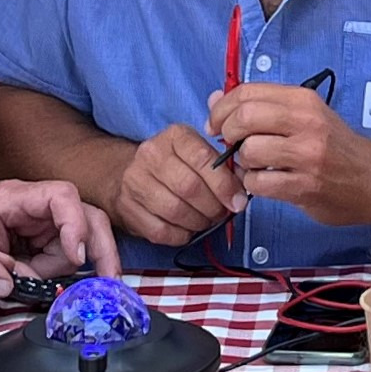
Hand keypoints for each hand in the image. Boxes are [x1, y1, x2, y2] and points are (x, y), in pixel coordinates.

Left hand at [0, 175, 114, 277]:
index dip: (75, 224)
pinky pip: (76, 256)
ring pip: (87, 240)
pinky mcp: (54, 240)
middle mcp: (41, 206)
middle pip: (89, 216)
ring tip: (54, 284)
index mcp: (16, 198)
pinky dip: (78, 273)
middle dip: (102, 249)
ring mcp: (51, 223)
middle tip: (109, 280)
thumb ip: (1, 265)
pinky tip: (74, 286)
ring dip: (76, 268)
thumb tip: (34, 283)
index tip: (76, 256)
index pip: (61, 196)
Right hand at [113, 124, 239, 249]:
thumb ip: (222, 167)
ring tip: (206, 220)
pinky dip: (181, 235)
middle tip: (222, 213)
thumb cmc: (174, 165)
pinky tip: (188, 229)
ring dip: (199, 222)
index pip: (203, 159)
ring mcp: (135, 182)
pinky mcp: (127, 208)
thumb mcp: (197, 153)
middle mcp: (150, 154)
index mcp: (174, 136)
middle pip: (189, 187)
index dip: (225, 185)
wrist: (126, 173)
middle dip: (213, 207)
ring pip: (175, 211)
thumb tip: (244, 187)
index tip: (238, 201)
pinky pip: (161, 231)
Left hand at [210, 82, 370, 226]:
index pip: (248, 92)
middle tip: (228, 144)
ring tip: (254, 165)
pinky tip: (264, 182)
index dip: (222, 107)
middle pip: (244, 118)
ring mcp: (306, 155)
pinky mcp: (304, 186)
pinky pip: (258, 183)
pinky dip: (252, 184)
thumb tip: (215, 98)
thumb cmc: (335, 146)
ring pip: (249, 152)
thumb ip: (262, 106)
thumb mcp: (304, 115)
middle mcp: (306, 122)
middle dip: (226, 132)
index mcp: (303, 100)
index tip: (216, 122)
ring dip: (242, 162)